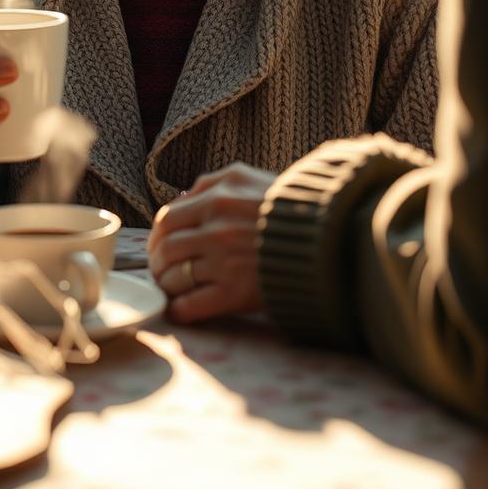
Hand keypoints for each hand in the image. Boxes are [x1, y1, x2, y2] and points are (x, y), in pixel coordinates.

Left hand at [147, 162, 274, 322]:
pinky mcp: (236, 293)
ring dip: (166, 286)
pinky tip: (179, 310)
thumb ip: (211, 183)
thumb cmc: (289, 206)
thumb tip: (180, 199)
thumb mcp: (248, 178)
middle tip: (160, 271)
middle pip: (166, 250)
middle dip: (157, 263)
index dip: (157, 236)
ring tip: (170, 289)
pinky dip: (179, 310)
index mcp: (216, 199)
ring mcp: (225, 262)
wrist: (330, 238)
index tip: (159, 246)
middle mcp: (216, 229)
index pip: (166, 219)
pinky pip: (192, 305)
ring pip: (174, 278)